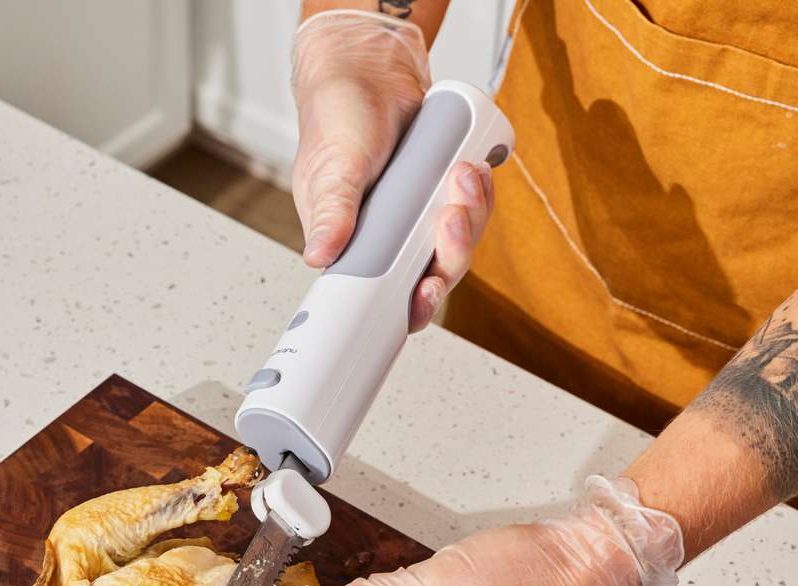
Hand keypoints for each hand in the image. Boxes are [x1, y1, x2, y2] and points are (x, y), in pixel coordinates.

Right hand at [292, 11, 493, 330]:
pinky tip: (474, 171)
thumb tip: (319, 256)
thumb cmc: (337, 116)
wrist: (368, 69)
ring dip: (470, 217)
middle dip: (450, 250)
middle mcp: (385, 240)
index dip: (412, 304)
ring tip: (464, 175)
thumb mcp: (334, 166)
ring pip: (456, 245)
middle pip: (431, 275)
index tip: (427, 290)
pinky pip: (469, 213)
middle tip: (450, 215)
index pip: (383, 297)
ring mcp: (415, 219)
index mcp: (351, 245)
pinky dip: (478, 196)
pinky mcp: (439, 195)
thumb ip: (331, 211)